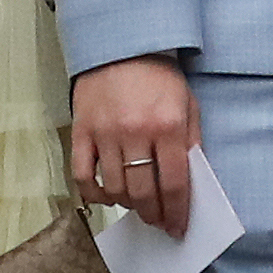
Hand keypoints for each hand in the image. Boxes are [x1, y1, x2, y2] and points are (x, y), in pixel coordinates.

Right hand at [71, 56, 200, 236]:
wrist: (120, 46)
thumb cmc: (158, 76)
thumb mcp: (187, 104)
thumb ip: (190, 141)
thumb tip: (190, 181)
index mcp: (167, 125)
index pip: (175, 182)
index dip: (177, 211)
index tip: (177, 226)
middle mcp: (136, 132)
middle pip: (144, 191)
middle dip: (154, 213)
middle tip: (158, 220)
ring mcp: (105, 133)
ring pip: (115, 188)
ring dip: (128, 205)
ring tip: (137, 205)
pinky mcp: (81, 131)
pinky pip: (83, 175)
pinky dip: (95, 194)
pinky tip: (107, 196)